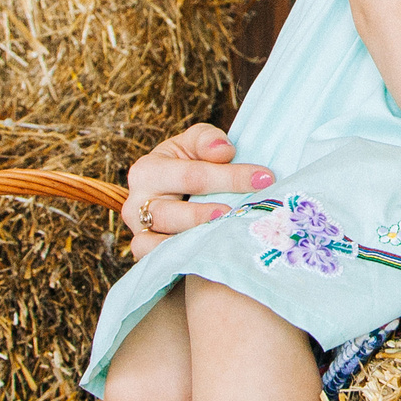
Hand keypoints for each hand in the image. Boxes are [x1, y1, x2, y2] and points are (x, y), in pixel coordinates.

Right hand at [122, 124, 274, 256]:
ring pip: (163, 242)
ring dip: (195, 240)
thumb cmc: (188, 168)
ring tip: (224, 235)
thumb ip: (207, 140)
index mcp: (148, 171)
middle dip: (210, 214)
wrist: (175, 198)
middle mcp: (137, 204)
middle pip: (174, 213)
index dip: (229, 177)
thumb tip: (223, 150)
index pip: (191, 175)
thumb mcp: (195, 145)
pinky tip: (211, 253)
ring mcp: (141, 233)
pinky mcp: (146, 255)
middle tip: (240, 213)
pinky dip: (183, 259)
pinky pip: (160, 261)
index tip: (264, 179)